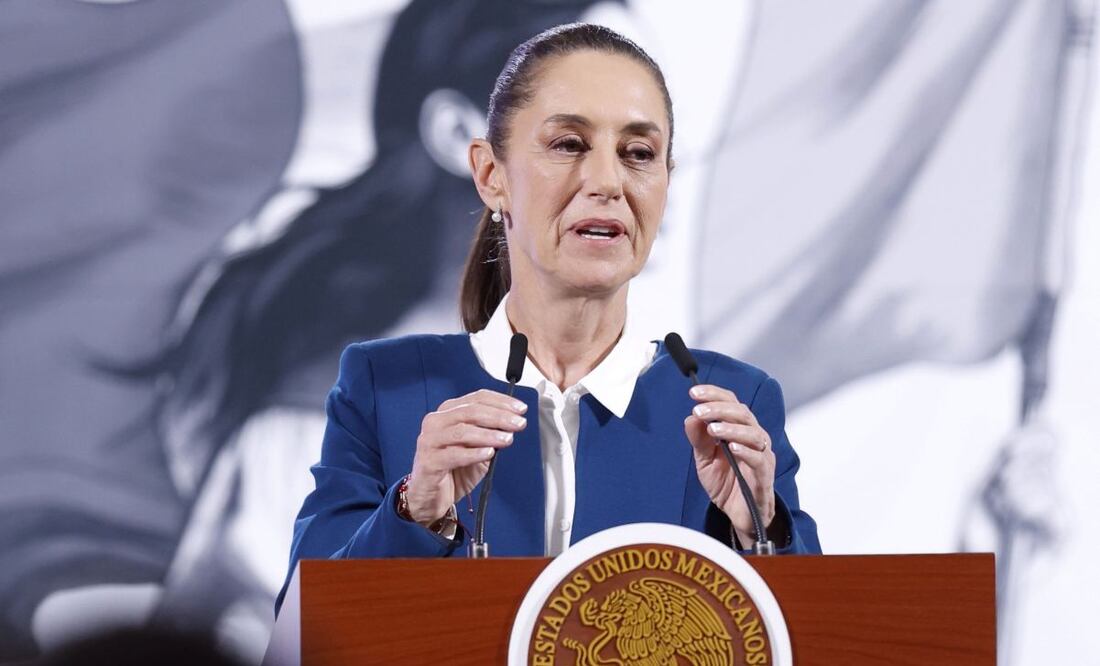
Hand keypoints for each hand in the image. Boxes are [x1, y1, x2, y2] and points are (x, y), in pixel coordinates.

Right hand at [405, 389, 527, 525]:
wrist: (432, 497)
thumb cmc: (454, 469)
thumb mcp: (477, 448)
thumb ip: (491, 434)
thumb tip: (513, 423)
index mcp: (448, 412)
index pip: (477, 398)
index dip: (501, 402)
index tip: (521, 409)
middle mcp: (436, 422)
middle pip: (471, 412)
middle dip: (499, 417)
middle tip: (519, 424)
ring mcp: (430, 441)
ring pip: (462, 431)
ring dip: (489, 434)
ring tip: (508, 439)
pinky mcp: (428, 461)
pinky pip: (454, 455)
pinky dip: (474, 453)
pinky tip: (489, 452)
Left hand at [683, 384, 775, 544]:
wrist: (739, 514)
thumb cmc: (727, 483)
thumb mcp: (705, 460)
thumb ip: (699, 439)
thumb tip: (691, 416)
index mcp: (740, 429)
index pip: (731, 403)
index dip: (714, 394)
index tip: (693, 392)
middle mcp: (754, 438)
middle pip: (743, 413)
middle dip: (720, 409)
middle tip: (699, 410)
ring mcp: (762, 456)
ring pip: (754, 433)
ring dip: (732, 428)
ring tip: (713, 429)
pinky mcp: (765, 475)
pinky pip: (759, 459)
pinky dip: (746, 451)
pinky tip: (732, 448)